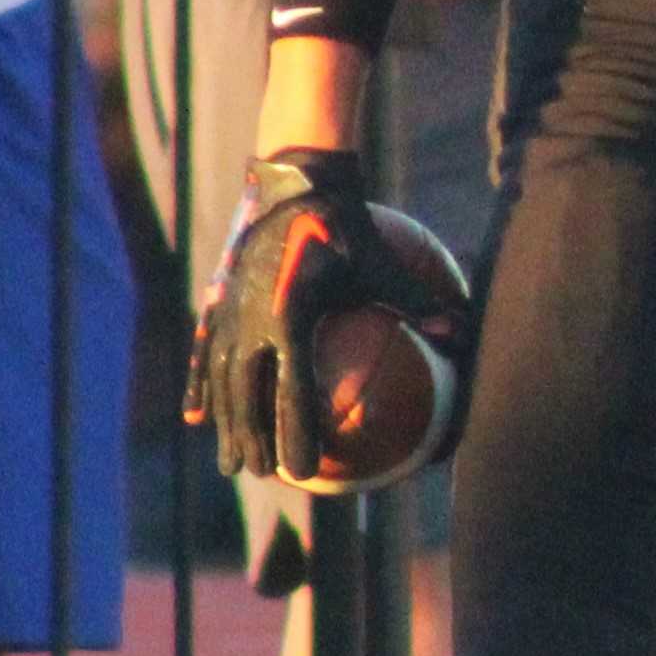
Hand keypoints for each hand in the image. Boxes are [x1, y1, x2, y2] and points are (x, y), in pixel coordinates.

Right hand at [187, 147, 434, 483]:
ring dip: (226, 424)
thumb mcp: (382, 264)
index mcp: (291, 314)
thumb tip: (462, 334)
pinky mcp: (216, 300)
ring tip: (232, 464)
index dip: (296, 433)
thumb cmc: (347, 224)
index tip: (304, 471)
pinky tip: (193, 418)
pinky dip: (200, 387)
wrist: (294, 179)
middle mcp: (252, 317)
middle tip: (265, 476)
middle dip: (253, 438)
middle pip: (247, 394)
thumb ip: (418, 302)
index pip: (292, 388)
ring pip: (222, 380)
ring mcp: (228, 310)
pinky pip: (205, 353)